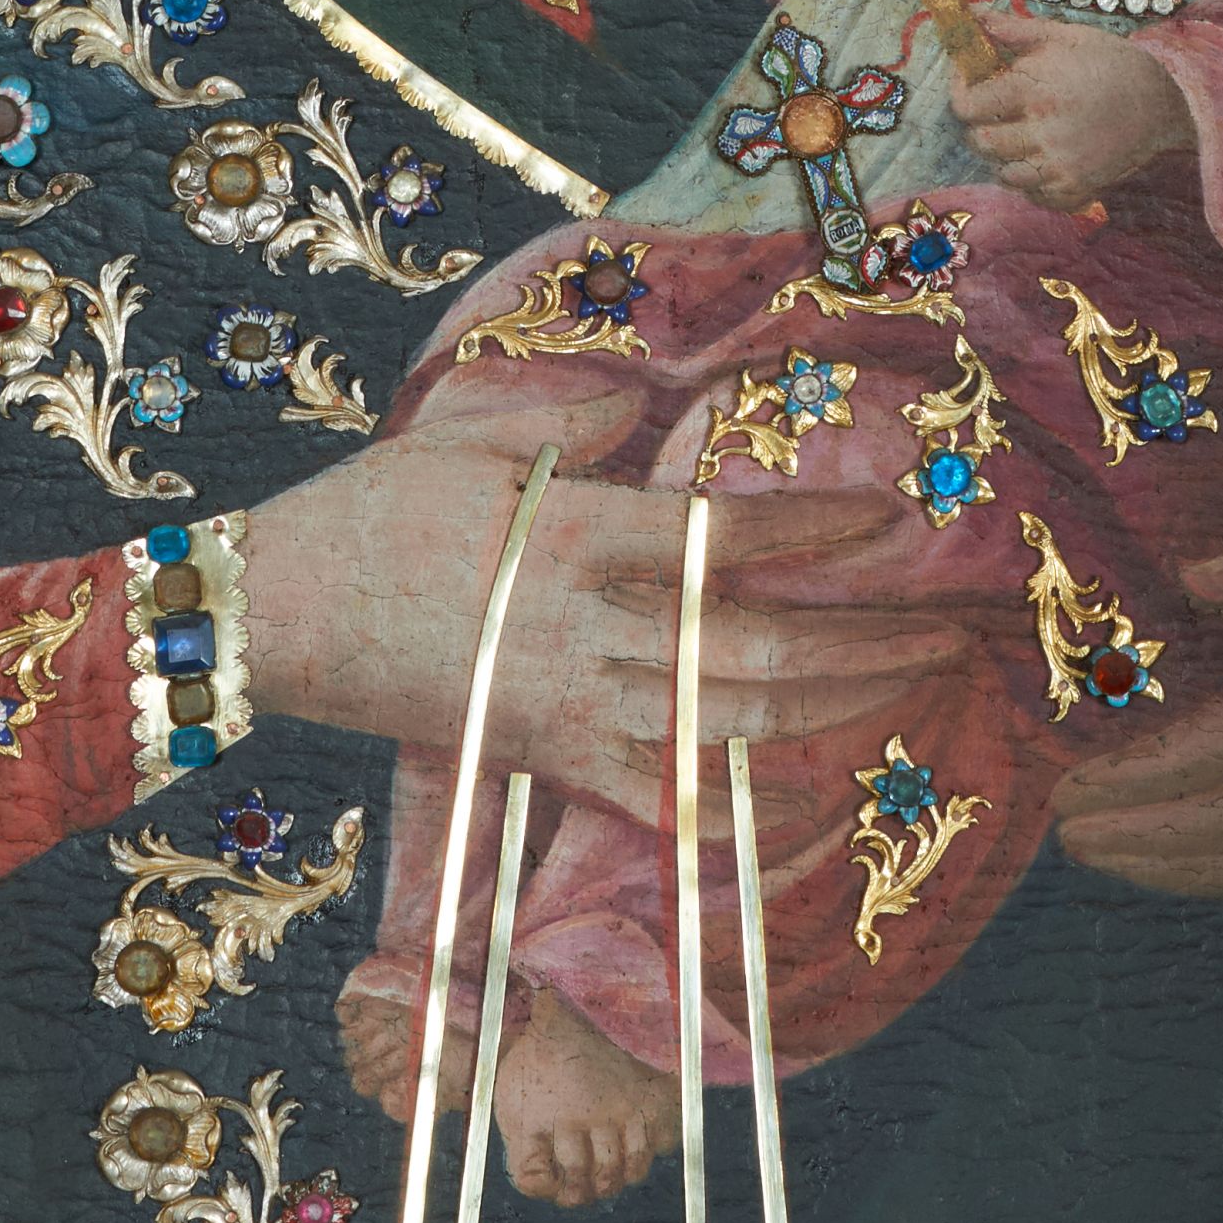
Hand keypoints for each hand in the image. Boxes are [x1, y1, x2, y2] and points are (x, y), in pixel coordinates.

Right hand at [244, 408, 976, 830]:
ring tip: (901, 692)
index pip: (725, 532)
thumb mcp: (466, 439)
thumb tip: (637, 413)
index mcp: (575, 533)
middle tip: (944, 631)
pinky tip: (789, 800)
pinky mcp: (543, 759)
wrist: (278, 615)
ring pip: (726, 719)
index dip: (817, 526)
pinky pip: (653, 801)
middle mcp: (587, 626)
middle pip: (755, 641)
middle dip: (863, 640)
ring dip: (827, 709)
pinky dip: (727, 809)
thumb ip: (566, 427)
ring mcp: (569, 704)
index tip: (891, 518)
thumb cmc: (370, 513)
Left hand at [954, 7, 1193, 210]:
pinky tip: (1044, 160)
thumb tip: (976, 19)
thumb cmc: (1110, 62)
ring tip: (1022, 138)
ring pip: (1004, 174)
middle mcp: (1042, 131)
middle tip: (997, 114)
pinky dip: (1032, 183)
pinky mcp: (1078, 188)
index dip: (961, 93)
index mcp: (1033, 89)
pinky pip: (1035, 196)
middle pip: (981, 143)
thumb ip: (1014, 30)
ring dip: (1005, 157)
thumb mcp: (1064, 35)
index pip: (968, 106)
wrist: (1164, 99)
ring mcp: (1060, 165)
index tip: (969, 83)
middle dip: (982, 127)